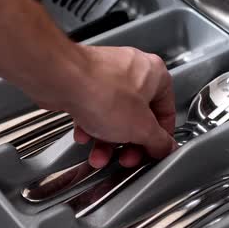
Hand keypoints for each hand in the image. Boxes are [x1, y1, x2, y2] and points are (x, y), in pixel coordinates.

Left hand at [58, 45, 176, 167]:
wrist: (61, 80)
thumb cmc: (101, 92)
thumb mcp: (141, 128)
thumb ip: (158, 141)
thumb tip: (165, 147)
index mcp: (155, 74)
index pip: (167, 111)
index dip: (160, 137)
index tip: (154, 152)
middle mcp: (132, 70)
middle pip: (138, 116)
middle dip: (129, 143)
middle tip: (125, 157)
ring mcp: (106, 74)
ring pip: (113, 115)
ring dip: (107, 140)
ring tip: (99, 155)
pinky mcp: (84, 81)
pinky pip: (93, 109)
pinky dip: (89, 126)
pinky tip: (84, 135)